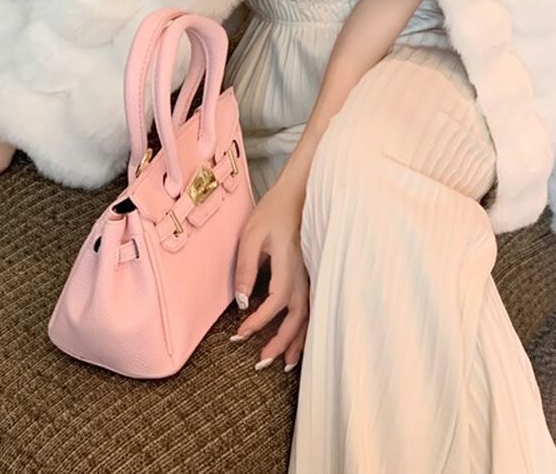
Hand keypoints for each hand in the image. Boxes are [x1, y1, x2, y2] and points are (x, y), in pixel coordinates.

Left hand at [230, 176, 309, 372]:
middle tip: (261, 362)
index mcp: (288, 263)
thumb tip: (240, 302)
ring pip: (310, 315)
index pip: (275, 302)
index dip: (258, 322)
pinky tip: (301, 339)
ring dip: (299, 341)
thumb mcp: (252, 234)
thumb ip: (246, 267)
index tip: (240, 334)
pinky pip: (315, 306)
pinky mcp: (315, 272)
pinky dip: (309, 327)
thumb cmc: (274, 210)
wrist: (300, 190)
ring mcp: (313, 273)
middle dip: (281, 343)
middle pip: (298, 317)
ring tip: (286, 364)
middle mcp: (305, 273)